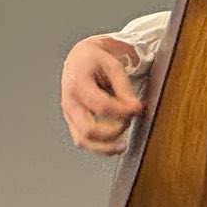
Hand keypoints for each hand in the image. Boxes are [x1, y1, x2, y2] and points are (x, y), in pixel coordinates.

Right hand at [61, 35, 143, 154]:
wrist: (79, 59)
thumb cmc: (93, 60)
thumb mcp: (112, 66)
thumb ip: (124, 88)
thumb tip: (135, 108)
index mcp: (77, 84)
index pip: (101, 106)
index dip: (122, 111)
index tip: (137, 109)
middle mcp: (69, 102)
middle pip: (88, 129)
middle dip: (113, 132)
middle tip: (129, 123)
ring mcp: (69, 114)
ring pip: (82, 141)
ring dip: (105, 147)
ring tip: (122, 145)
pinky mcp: (73, 121)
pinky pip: (83, 140)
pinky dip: (100, 146)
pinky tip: (114, 143)